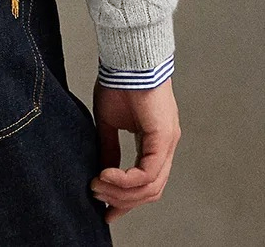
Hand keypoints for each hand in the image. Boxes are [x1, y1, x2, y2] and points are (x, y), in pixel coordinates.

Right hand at [90, 76, 181, 222]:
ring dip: (122, 193)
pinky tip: (106, 175)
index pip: (147, 182)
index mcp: (155, 141)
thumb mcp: (109, 122)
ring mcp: (168, 142)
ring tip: (99, 186)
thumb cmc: (119, 81)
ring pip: (151, 187)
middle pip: (151, 191)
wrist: (126, 56)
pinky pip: (148, 172)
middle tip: (98, 198)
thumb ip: (109, 148)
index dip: (127, 200)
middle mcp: (166, 145)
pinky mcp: (163, 137)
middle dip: (122, 201)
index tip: (106, 210)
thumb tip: (104, 173)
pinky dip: (126, 180)